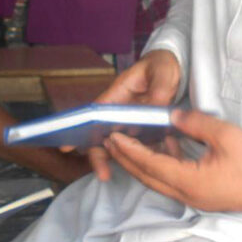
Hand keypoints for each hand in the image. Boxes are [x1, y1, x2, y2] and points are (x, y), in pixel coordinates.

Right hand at [67, 50, 180, 180]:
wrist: (174, 68)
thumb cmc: (161, 65)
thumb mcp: (163, 71)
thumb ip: (160, 87)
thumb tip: (155, 107)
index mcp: (119, 92)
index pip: (98, 111)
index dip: (82, 127)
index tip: (68, 145)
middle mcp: (121, 109)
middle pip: (103, 132)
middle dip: (98, 153)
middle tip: (102, 174)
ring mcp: (132, 121)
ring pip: (119, 143)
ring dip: (117, 158)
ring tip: (113, 176)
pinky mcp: (145, 130)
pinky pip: (139, 146)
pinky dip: (140, 157)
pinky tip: (147, 168)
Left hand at [103, 109, 241, 212]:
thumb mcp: (225, 135)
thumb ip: (195, 122)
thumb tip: (173, 114)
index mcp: (189, 181)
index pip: (150, 164)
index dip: (129, 150)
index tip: (113, 136)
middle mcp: (186, 193)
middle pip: (147, 177)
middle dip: (127, 158)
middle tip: (110, 140)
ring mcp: (194, 197)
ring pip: (159, 180)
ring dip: (142, 162)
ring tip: (130, 142)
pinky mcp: (202, 194)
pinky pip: (173, 180)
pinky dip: (162, 164)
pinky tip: (165, 145)